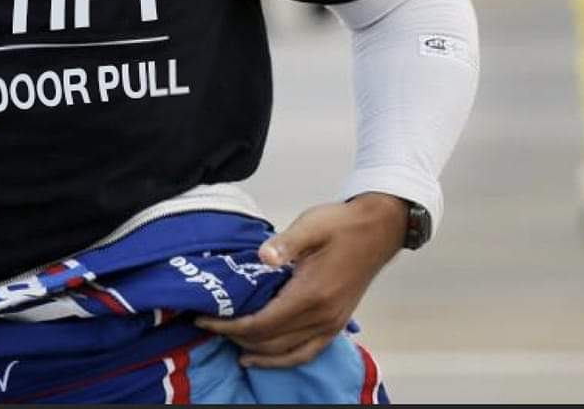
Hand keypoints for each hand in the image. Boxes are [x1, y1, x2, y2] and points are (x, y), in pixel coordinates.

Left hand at [193, 193, 406, 368]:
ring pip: (290, 353)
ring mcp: (332, 324)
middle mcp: (323, 316)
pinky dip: (286, 359)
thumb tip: (262, 256)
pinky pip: (308, 352)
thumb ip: (285, 243)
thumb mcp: (311, 225)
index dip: (231, 326)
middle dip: (238, 337)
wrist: (378, 230)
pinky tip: (270, 356)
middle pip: (272, 341)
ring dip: (260, 354)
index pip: (263, 323)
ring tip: (234, 347)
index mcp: (312, 294)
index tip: (205, 319)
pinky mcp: (337, 324)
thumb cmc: (342, 225)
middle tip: (211, 326)